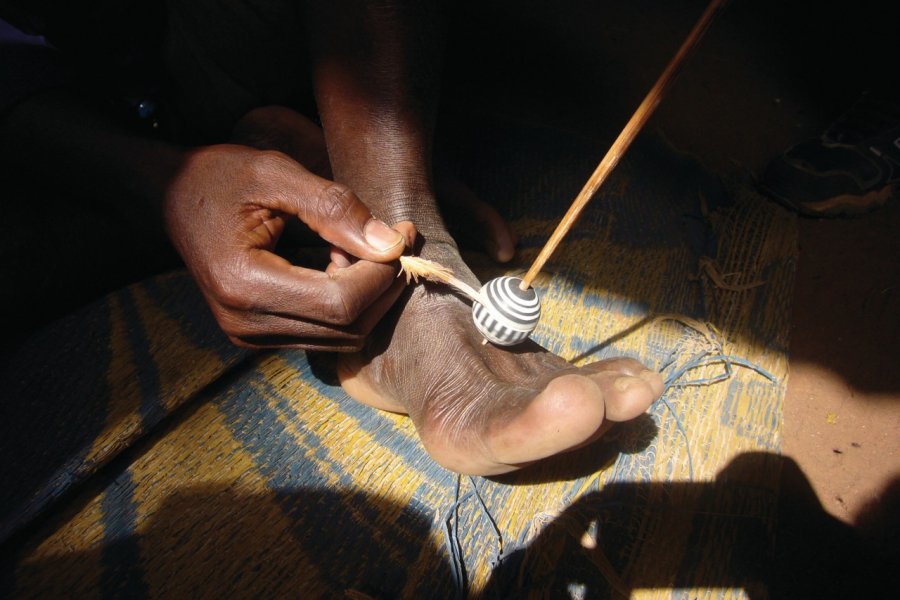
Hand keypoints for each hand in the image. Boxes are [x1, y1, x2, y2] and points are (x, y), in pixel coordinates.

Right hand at [163, 143, 414, 349]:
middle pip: (347, 327)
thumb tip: (390, 244)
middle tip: (395, 240)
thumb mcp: (274, 174)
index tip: (403, 233)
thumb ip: (334, 207)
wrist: (168, 194)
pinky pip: (324, 333)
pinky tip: (342, 263)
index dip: (383, 274)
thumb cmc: (216, 176)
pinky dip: (348, 303)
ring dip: (368, 296)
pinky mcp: (258, 334)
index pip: (340, 303)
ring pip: (341, 337)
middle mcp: (245, 323)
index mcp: (244, 285)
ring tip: (365, 247)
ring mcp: (250, 335)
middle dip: (384, 286)